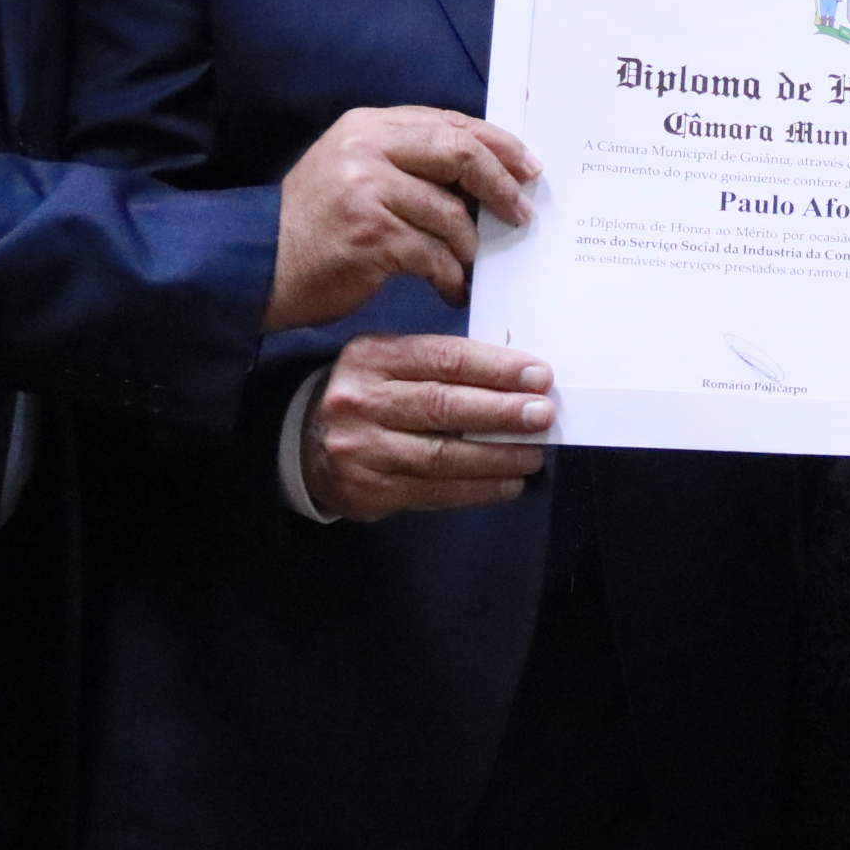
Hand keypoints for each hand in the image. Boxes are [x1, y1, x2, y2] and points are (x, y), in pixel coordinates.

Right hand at [263, 107, 539, 329]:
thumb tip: (488, 173)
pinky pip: (435, 255)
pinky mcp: (371, 236)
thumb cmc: (317, 226)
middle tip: (521, 213)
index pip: (450, 123)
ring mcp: (367, 190)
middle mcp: (367, 149)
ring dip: (469, 247)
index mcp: (369, 126)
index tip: (528, 170)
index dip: (497, 145)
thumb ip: (410, 160)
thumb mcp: (356, 171)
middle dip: (500, 186)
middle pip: (461, 154)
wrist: (259, 266)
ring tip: (465, 265)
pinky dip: (449, 276)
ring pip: (451, 214)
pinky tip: (448, 287)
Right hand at [299, 333, 553, 521]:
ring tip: (532, 455)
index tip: (538, 375)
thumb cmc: (371, 397)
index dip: (495, 367)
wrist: (307, 444)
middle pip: (442, 406)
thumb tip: (518, 379)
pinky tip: (507, 485)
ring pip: (441, 455)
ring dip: (495, 457)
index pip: (443, 358)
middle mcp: (361, 400)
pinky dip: (476, 490)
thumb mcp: (391, 365)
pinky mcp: (368, 489)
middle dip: (501, 411)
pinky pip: (433, 492)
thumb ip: (442, 367)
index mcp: (372, 357)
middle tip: (543, 415)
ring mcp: (361, 448)